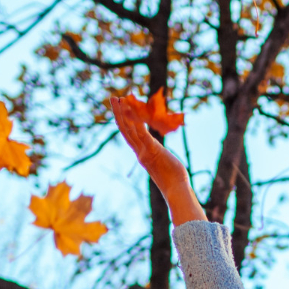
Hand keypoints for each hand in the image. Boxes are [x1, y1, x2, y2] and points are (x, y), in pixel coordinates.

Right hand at [110, 96, 204, 224]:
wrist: (176, 190)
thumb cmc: (175, 181)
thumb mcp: (164, 166)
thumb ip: (159, 157)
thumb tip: (162, 155)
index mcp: (142, 155)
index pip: (130, 135)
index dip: (124, 122)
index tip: (121, 109)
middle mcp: (140, 152)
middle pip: (125, 129)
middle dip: (118, 113)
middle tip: (112, 98)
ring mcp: (144, 151)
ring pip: (130, 129)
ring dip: (124, 113)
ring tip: (118, 98)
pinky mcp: (152, 151)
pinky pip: (142, 133)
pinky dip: (137, 121)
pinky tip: (132, 109)